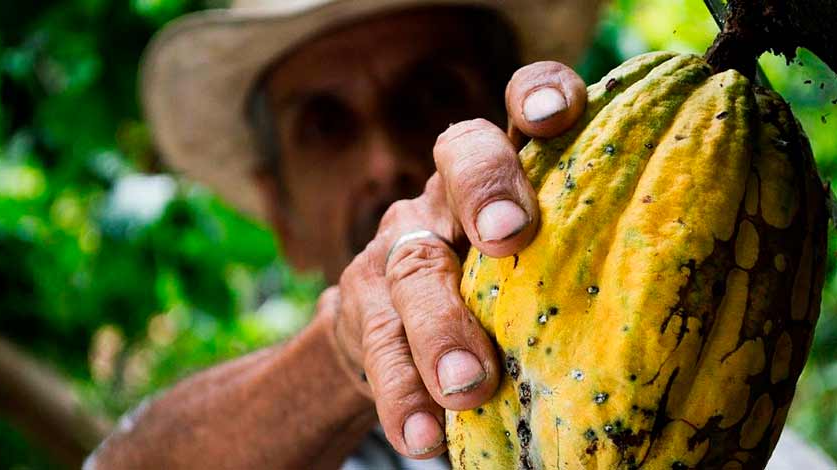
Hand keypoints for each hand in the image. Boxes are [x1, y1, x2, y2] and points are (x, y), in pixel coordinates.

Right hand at [331, 61, 586, 457]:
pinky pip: (379, 348)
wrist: (389, 328)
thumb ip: (581, 257)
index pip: (517, 109)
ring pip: (414, 269)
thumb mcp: (537, 261)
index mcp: (504, 172)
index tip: (558, 115)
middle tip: (508, 237)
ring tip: (468, 386)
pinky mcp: (361, 307)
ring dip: (441, 327)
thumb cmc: (495, 291)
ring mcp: (399, 245)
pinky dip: (403, 394)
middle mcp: (446, 194)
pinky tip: (422, 435)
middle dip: (486, 191)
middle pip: (458, 160)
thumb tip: (700, 306)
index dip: (536, 95)